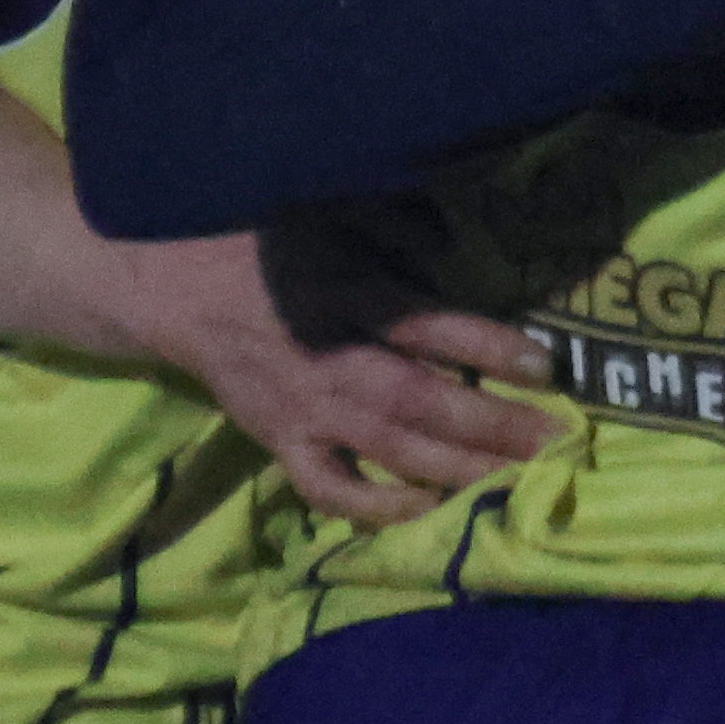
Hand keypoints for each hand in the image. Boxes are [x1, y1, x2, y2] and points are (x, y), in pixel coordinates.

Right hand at [109, 230, 561, 525]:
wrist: (166, 283)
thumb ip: (394, 224)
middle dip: (492, 426)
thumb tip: (463, 225)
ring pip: (388, 450)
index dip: (487, 347)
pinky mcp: (281, 440)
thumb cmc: (260, 239)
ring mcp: (303, 406)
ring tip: (520, 483)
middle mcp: (326, 355)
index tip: (548, 364)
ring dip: (458, 471)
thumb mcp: (325, 212)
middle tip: (558, 445)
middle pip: (418, 401)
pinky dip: (378, 507)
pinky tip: (429, 512)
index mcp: (340, 292)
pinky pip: (330, 488)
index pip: (425, 325)